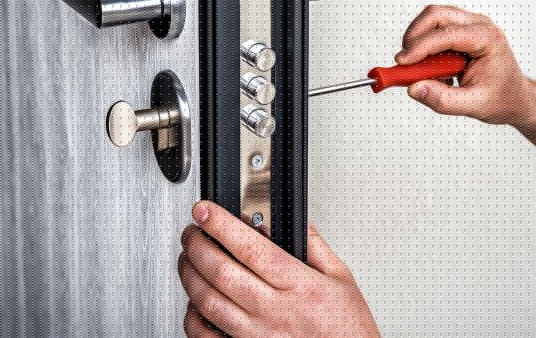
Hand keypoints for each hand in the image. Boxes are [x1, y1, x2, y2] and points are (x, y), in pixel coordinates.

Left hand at [178, 201, 379, 337]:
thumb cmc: (347, 329)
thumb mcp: (341, 278)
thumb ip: (314, 244)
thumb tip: (291, 218)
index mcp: (299, 284)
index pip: (249, 246)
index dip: (220, 224)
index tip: (204, 211)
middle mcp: (275, 310)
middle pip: (221, 271)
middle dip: (197, 245)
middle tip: (191, 232)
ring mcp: (257, 335)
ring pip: (208, 302)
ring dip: (190, 275)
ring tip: (188, 258)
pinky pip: (207, 336)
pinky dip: (193, 316)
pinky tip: (195, 301)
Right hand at [396, 4, 535, 125]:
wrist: (516, 97)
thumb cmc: (502, 98)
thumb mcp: (474, 105)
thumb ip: (443, 99)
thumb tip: (414, 89)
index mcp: (488, 39)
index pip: (447, 34)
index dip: (421, 47)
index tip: (402, 62)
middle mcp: (480, 26)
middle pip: (437, 14)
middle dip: (414, 35)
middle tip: (403, 60)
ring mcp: (471, 25)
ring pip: (433, 17)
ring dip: (418, 39)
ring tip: (419, 67)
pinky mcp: (461, 31)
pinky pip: (435, 29)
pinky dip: (424, 45)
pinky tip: (432, 67)